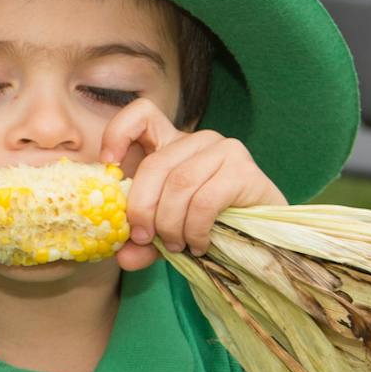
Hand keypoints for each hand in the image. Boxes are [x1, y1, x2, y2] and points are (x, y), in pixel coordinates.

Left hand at [100, 99, 284, 270]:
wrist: (261, 235)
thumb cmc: (207, 224)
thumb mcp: (164, 231)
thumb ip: (141, 241)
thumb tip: (122, 257)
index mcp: (170, 144)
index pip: (142, 114)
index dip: (118, 132)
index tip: (109, 165)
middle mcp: (197, 140)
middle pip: (155, 165)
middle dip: (142, 208)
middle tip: (143, 238)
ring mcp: (223, 150)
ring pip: (179, 185)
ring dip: (170, 224)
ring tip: (175, 246)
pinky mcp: (244, 170)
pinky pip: (205, 201)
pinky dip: (194, 229)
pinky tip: (198, 244)